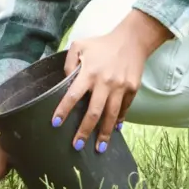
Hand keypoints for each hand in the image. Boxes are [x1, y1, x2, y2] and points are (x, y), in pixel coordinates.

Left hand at [53, 9, 171, 152]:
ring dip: (105, 133)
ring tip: (99, 148)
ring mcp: (120, 87)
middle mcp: (104, 82)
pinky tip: (114, 130)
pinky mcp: (132, 89)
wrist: (132, 40)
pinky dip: (119, 120)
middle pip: (93, 112)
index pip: (72, 95)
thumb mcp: (79, 45)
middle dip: (84, 131)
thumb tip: (65, 81)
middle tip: (77, 146)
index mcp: (89, 72)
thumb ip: (69, 63)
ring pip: (111, 115)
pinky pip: (125, 109)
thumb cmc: (102, 44)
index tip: (55, 123)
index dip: (63, 110)